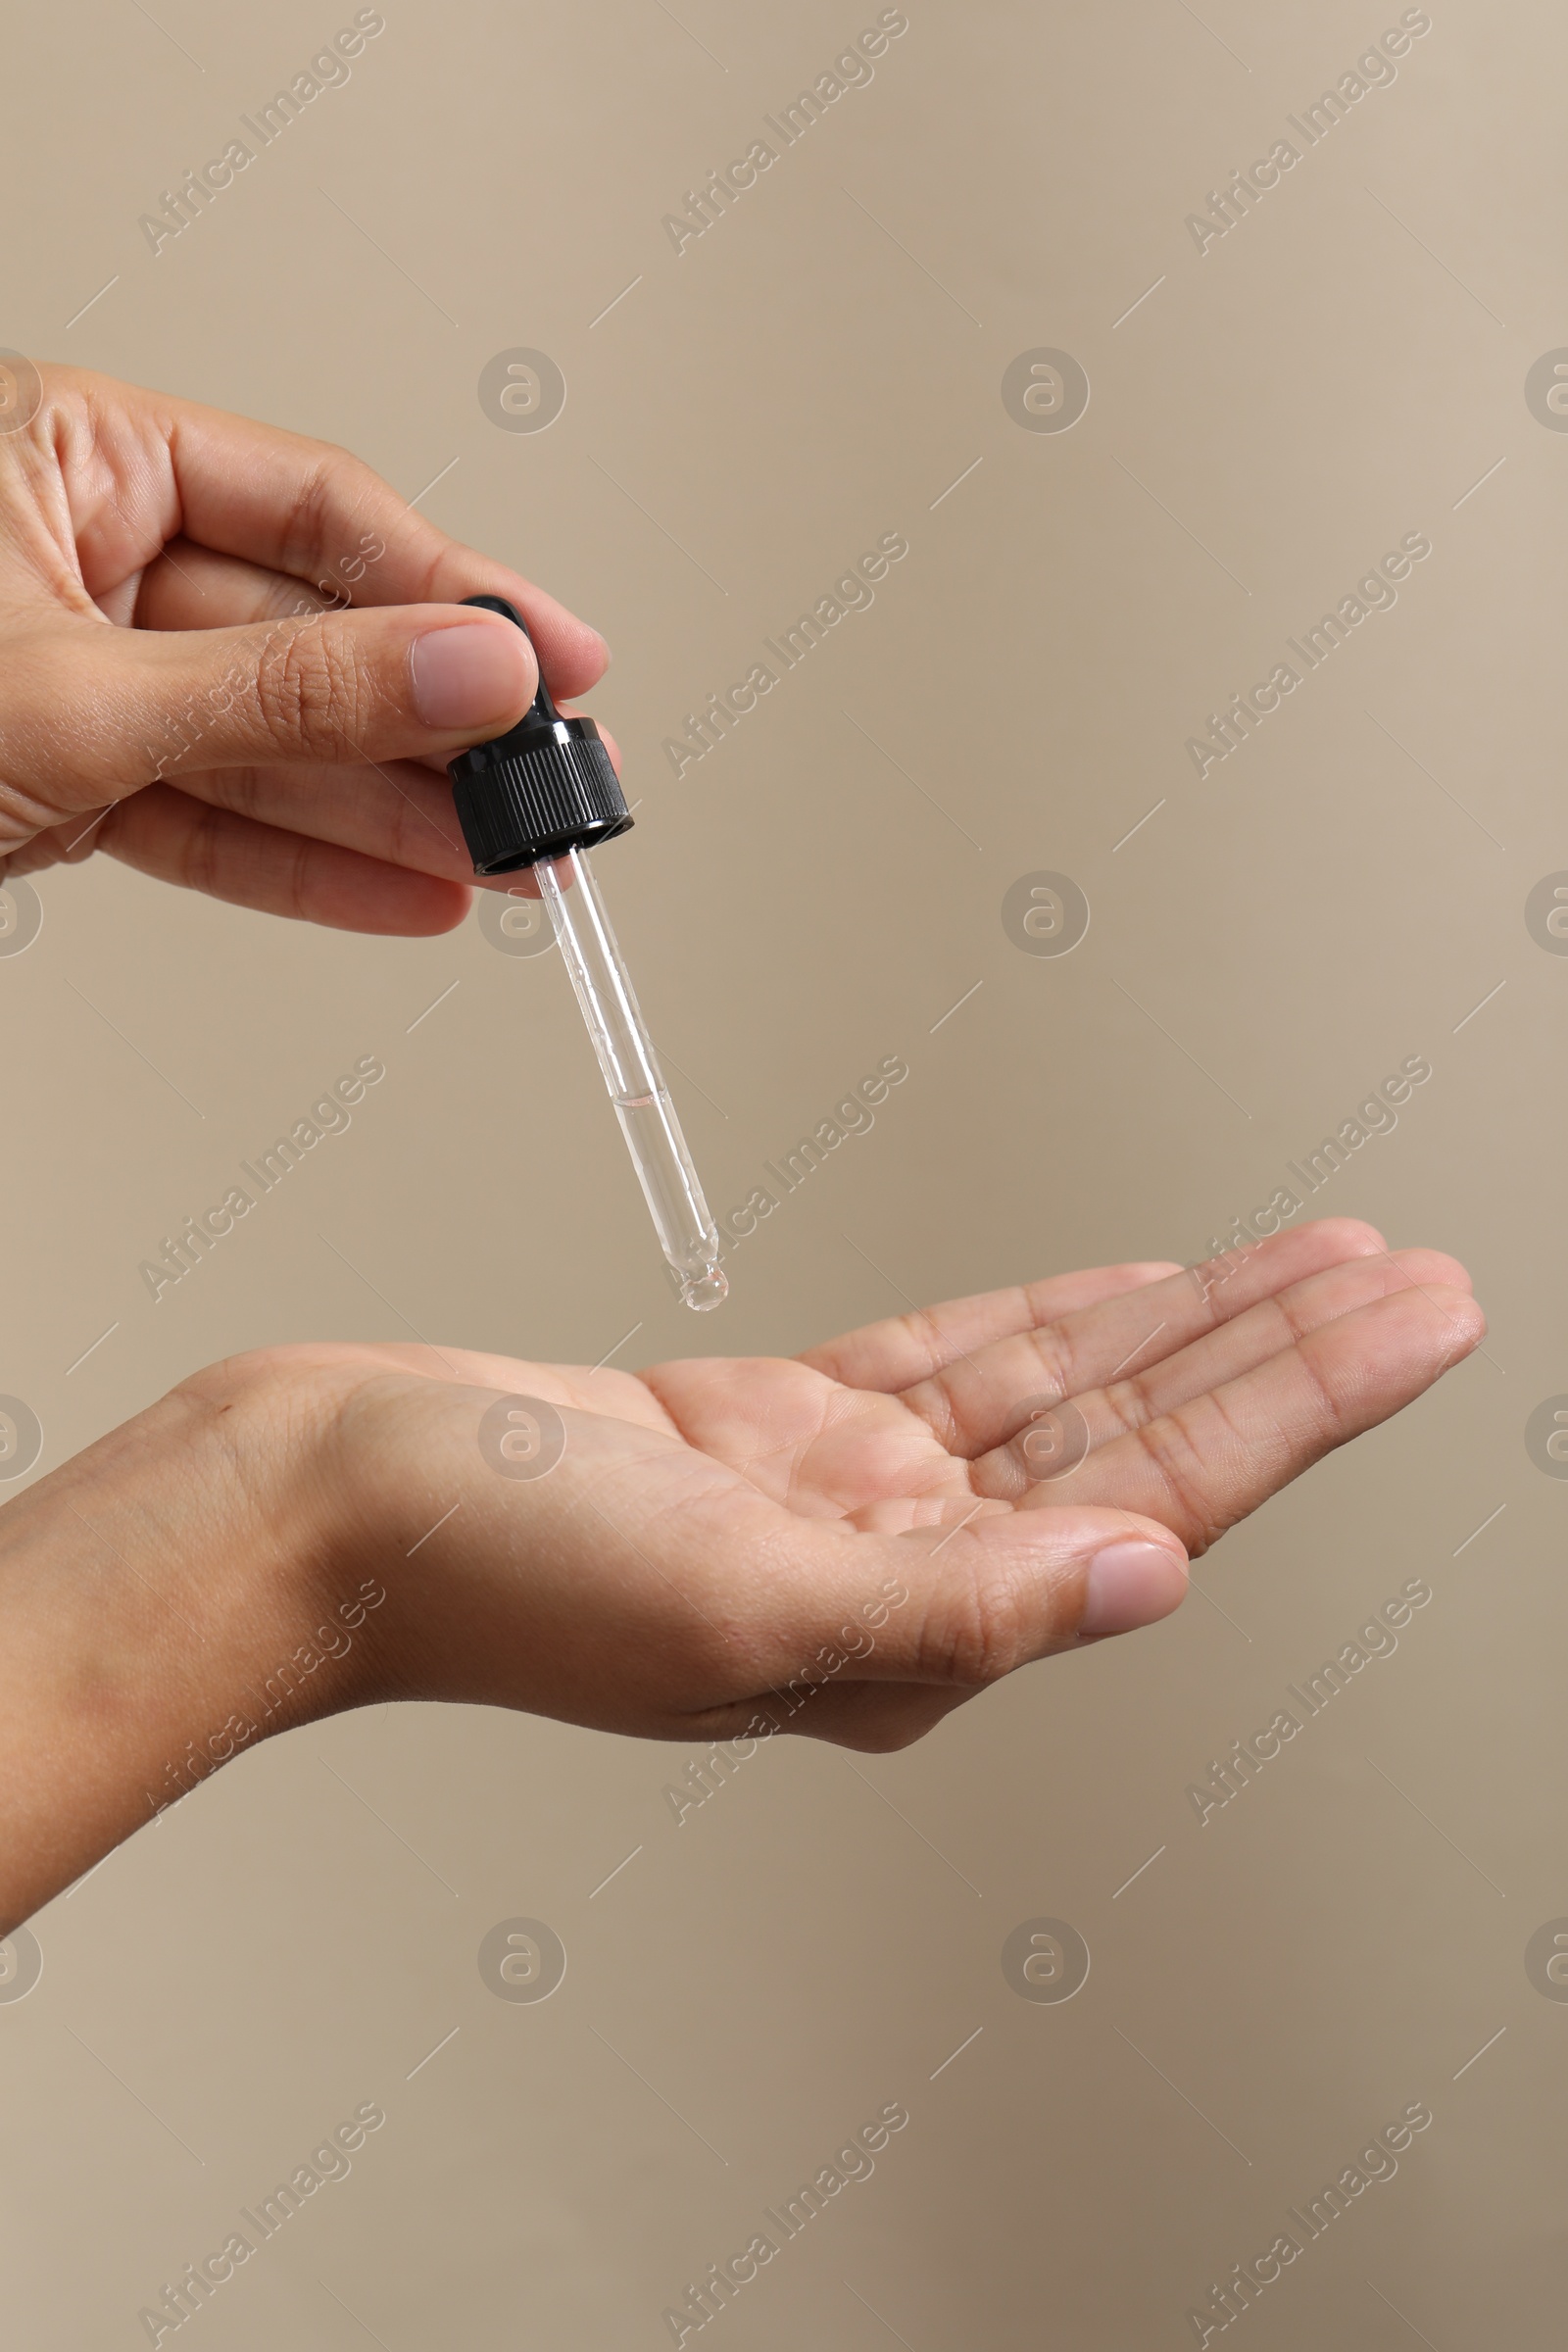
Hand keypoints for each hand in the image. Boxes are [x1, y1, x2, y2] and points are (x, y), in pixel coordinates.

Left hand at [0, 362, 610, 930]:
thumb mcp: (74, 694)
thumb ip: (281, 693)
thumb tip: (464, 670)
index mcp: (61, 454)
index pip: (309, 508)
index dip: (448, 591)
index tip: (553, 661)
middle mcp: (73, 553)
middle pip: (306, 639)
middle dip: (433, 730)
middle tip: (546, 782)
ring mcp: (72, 673)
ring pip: (267, 744)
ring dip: (392, 817)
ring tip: (506, 860)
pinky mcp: (61, 782)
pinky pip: (206, 817)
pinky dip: (302, 864)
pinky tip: (406, 890)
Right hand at [0, 1219, 1479, 1925]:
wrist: (326, 1496)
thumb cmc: (486, 1566)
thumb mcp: (738, 1598)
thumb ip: (956, 1603)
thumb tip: (1146, 1583)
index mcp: (908, 1632)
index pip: (1155, 1494)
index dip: (1299, 1401)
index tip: (1410, 1320)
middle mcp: (895, 1568)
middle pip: (1136, 1437)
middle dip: (1284, 1353)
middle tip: (1408, 1277)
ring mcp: (837, 1496)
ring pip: (1061, 1389)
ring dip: (1189, 1323)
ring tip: (1308, 1266)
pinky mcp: (771, 1431)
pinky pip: (953, 1363)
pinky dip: (1049, 1319)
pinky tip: (1124, 1294)